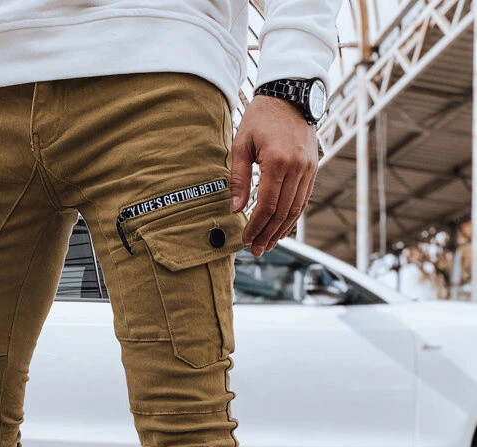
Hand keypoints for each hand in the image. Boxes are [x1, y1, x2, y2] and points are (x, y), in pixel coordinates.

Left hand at [230, 95, 318, 256]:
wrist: (290, 94)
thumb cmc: (260, 118)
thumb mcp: (242, 144)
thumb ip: (239, 178)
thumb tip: (235, 209)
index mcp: (277, 162)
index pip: (266, 205)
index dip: (255, 226)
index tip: (245, 239)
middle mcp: (297, 167)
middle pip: (282, 212)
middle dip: (268, 234)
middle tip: (256, 250)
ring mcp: (309, 168)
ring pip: (296, 209)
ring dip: (281, 230)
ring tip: (269, 244)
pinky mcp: (313, 167)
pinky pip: (304, 199)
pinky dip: (293, 217)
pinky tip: (282, 228)